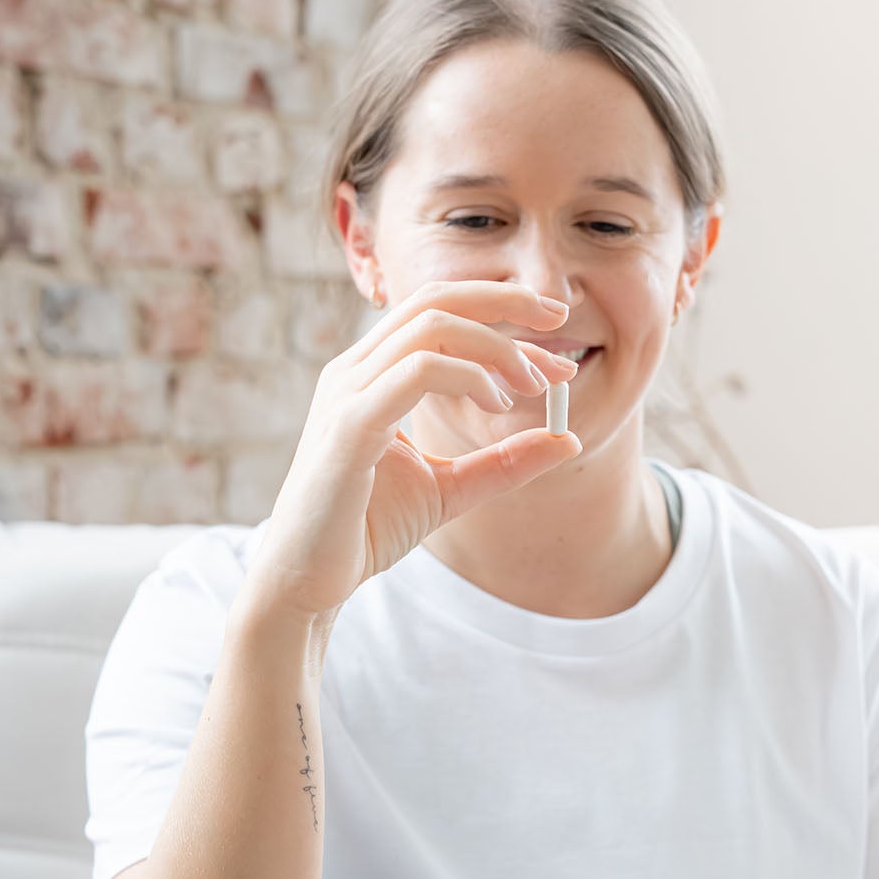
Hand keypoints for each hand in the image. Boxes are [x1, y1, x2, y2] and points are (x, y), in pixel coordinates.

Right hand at [240, 280, 582, 623]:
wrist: (308, 580)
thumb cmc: (366, 528)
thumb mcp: (452, 487)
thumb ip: (504, 460)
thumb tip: (569, 438)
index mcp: (372, 374)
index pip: (440, 313)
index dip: (502, 314)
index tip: (557, 343)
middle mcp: (355, 370)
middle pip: (436, 299)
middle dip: (505, 301)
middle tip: (559, 321)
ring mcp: (348, 392)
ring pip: (431, 327)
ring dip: (495, 346)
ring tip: (532, 385)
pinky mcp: (350, 425)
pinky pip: (417, 372)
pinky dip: (469, 377)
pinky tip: (497, 405)